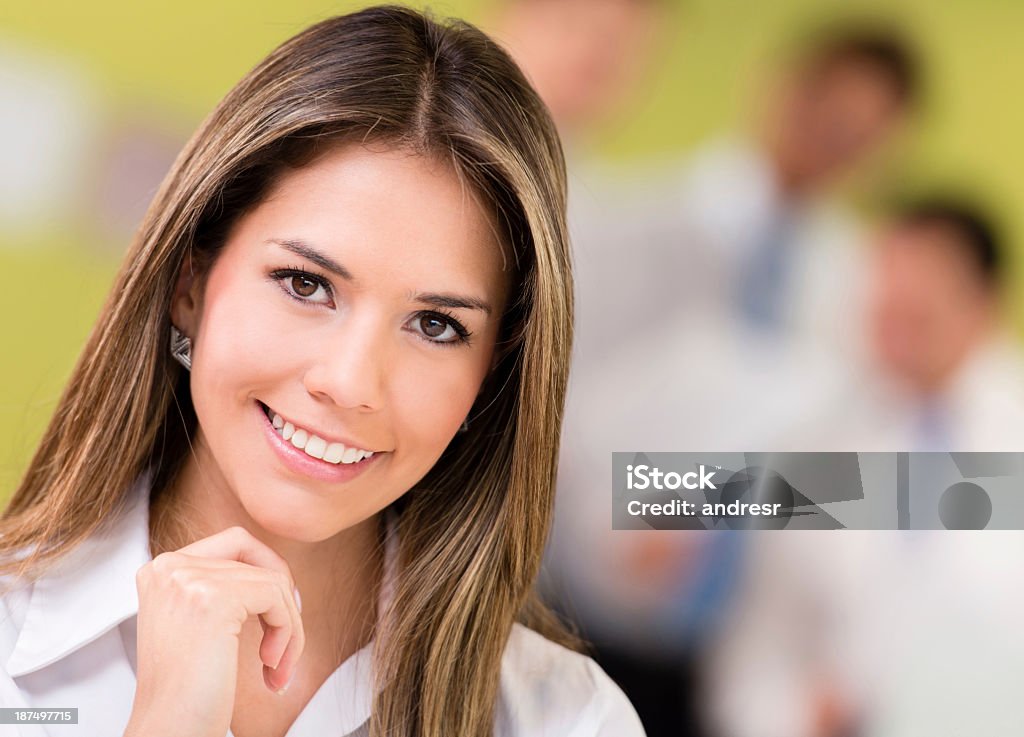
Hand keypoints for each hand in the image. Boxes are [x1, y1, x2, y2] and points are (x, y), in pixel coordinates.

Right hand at [123, 526, 304, 736]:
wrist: (169, 730)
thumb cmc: (188, 690)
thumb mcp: (199, 623)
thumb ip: (221, 587)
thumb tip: (276, 568)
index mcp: (161, 570)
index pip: (236, 542)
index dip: (267, 575)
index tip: (275, 618)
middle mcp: (169, 567)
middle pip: (256, 556)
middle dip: (281, 597)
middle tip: (282, 640)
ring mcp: (188, 579)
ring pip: (273, 580)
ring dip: (288, 628)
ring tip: (276, 667)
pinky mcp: (213, 598)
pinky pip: (277, 597)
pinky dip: (288, 633)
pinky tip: (271, 667)